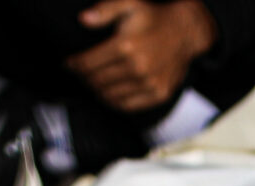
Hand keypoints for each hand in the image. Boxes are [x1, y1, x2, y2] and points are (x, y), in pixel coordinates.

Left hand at [68, 0, 216, 112]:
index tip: (68, 64)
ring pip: (109, 96)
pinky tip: (108, 92)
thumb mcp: (130, 3)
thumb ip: (105, 9)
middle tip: (80, 73)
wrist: (186, 31)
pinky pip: (127, 106)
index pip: (88, 63)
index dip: (74, 65)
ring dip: (96, 90)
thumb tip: (83, 19)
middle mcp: (137, 68)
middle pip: (96, 81)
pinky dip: (113, 102)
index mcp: (125, 46)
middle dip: (83, 78)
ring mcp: (148, 84)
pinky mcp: (158, 94)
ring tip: (93, 81)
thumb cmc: (155, 17)